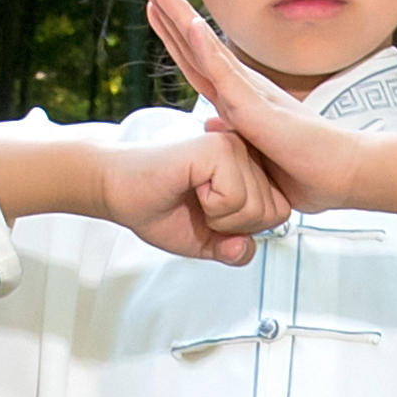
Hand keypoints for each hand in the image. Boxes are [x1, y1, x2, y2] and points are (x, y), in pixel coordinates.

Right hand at [88, 118, 288, 264]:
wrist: (118, 191)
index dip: (244, 230)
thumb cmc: (158, 209)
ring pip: (255, 207)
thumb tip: (244, 247)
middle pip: (272, 213)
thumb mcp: (206, 242)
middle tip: (199, 207)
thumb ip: (235, 250)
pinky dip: (210, 208)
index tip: (211, 215)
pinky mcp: (217, 148)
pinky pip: (234, 198)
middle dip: (232, 227)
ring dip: (219, 218)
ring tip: (193, 195)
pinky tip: (190, 186)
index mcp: (250, 169)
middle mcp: (247, 151)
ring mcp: (234, 146)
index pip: (279, 214)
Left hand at [141, 0, 354, 214]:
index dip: (173, 28)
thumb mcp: (256, 155)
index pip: (195, 58)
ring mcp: (248, 93)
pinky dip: (206, 47)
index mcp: (238, 97)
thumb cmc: (308, 168)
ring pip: (203, 47)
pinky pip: (225, 74)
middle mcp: (241, 86)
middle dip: (168, 6)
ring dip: (179, 13)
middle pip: (193, 41)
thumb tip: (209, 122)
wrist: (344, 175)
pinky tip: (190, 23)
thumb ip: (232, 137)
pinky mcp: (256, 108)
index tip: (152, 1)